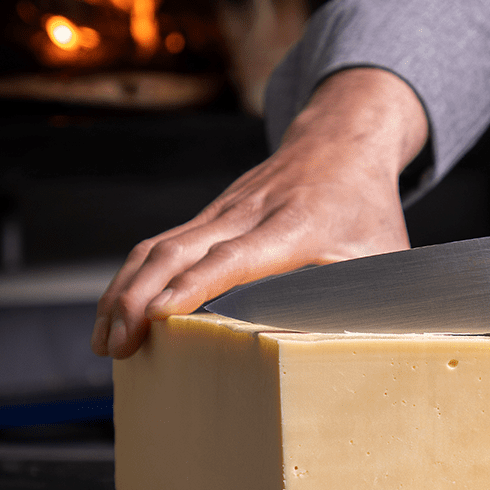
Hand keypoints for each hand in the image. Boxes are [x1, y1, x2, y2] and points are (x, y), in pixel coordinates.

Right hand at [91, 68, 429, 357]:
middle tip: (116, 346)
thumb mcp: (385, 253)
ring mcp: (225, 210)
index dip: (192, 287)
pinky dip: (135, 276)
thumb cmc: (367, 205)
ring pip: (159, 245)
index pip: (232, 258)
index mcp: (295, 227)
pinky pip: (163, 242)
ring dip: (124, 289)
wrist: (342, 141)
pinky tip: (121, 307)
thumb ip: (370, 298)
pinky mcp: (213, 214)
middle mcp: (249, 214)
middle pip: (178, 250)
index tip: (157, 319)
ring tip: (105, 337)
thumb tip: (363, 348)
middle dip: (137, 298)